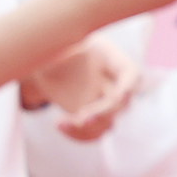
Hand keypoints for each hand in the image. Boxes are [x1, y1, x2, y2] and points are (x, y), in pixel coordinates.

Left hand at [24, 39, 143, 140]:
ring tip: (61, 123)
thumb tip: (63, 52)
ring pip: (108, 122)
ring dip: (88, 127)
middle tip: (82, 117)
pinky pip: (92, 132)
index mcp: (109, 58)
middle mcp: (110, 82)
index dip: (128, 86)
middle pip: (120, 103)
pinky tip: (59, 125)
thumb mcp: (58, 43)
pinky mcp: (87, 115)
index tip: (118, 97)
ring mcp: (100, 100)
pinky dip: (77, 133)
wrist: (47, 61)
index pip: (129, 73)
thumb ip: (64, 50)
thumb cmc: (56, 45)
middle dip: (104, 112)